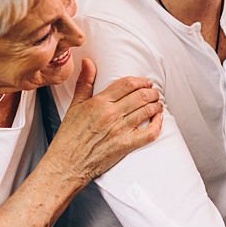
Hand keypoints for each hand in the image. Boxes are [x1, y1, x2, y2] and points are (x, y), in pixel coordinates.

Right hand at [47, 59, 162, 185]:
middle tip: (154, 92)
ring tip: (157, 103)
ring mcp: (120, 130)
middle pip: (141, 96)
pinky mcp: (126, 145)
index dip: (140, 81)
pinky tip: (159, 118)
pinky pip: (150, 133)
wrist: (67, 163)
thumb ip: (84, 83)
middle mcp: (111, 115)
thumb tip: (88, 62)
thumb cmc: (70, 136)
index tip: (145, 82)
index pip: (127, 84)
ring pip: (147, 110)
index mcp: (99, 103)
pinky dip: (158, 124)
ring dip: (156, 104)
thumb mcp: (75, 106)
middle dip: (152, 91)